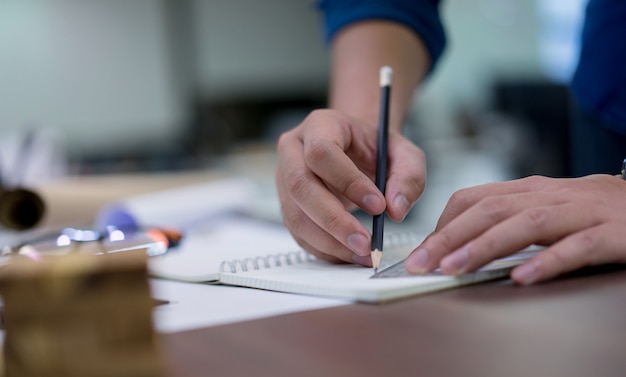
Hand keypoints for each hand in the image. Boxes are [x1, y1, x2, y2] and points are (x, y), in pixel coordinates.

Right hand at [276, 109, 425, 264]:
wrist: (355, 150)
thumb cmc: (376, 148)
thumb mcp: (404, 153)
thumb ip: (408, 177)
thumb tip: (396, 210)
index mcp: (320, 125)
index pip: (322, 153)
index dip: (347, 182)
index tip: (378, 206)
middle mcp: (293, 148)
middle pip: (301, 186)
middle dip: (334, 220)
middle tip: (365, 243)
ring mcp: (284, 177)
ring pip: (295, 214)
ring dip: (328, 241)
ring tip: (361, 254)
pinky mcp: (286, 203)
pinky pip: (297, 231)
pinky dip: (323, 248)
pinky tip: (348, 255)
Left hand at [405, 174, 625, 283]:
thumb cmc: (593, 211)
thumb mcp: (546, 207)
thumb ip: (509, 218)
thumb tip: (460, 242)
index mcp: (530, 190)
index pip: (474, 198)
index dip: (443, 224)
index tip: (421, 251)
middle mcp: (550, 196)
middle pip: (489, 210)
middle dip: (449, 237)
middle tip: (420, 264)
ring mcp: (582, 212)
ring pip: (525, 224)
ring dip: (485, 247)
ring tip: (454, 269)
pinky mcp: (613, 233)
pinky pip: (577, 246)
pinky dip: (548, 261)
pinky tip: (523, 278)